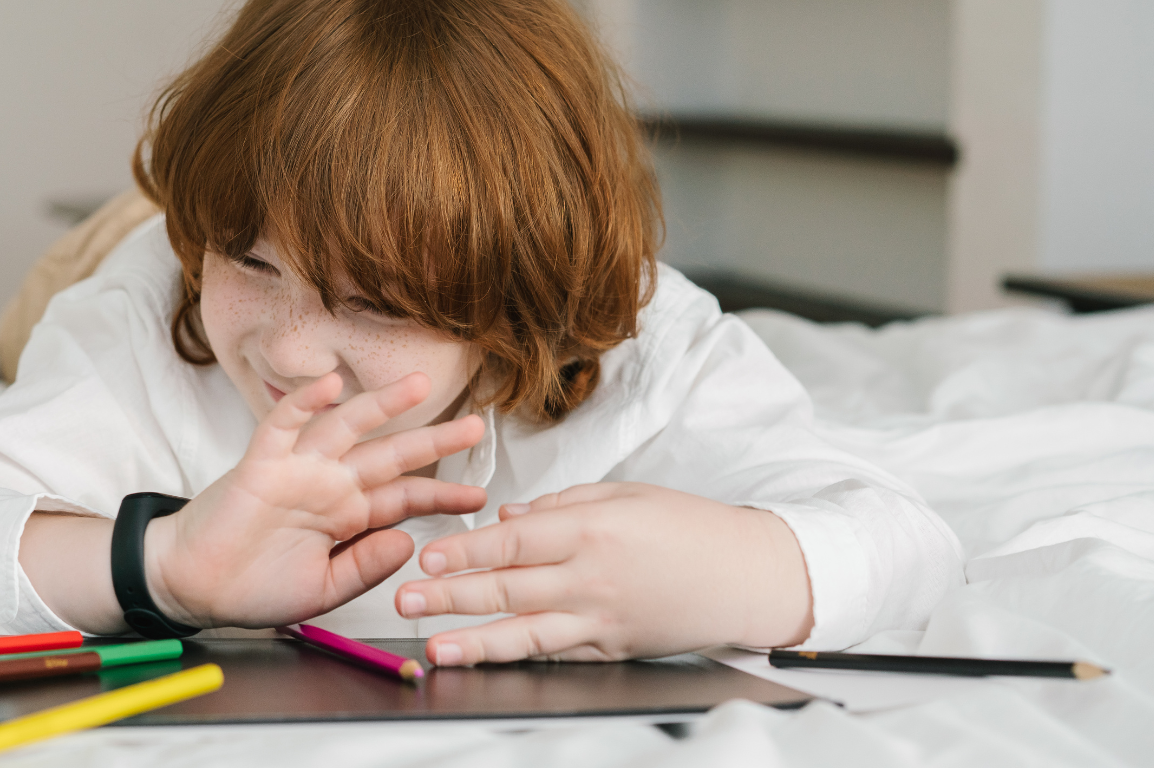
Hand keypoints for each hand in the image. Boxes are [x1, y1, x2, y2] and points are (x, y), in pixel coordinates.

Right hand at [144, 371, 486, 627]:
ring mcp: (297, 470)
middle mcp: (328, 485)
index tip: (478, 498)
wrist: (194, 588)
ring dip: (381, 405)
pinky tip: (330, 384)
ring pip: (346, 427)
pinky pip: (284, 425)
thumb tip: (407, 542)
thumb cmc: (252, 587)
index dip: (441, 495)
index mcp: (346, 516)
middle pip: (390, 455)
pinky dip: (305, 402)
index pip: (403, 497)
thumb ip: (364, 567)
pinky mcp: (261, 464)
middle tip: (475, 426)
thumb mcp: (323, 590)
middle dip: (433, 440)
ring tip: (418, 386)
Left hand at [394, 483, 812, 665]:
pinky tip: (486, 659)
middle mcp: (591, 578)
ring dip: (472, 640)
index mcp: (593, 530)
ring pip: (524, 633)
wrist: (748, 576)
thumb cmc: (691, 528)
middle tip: (405, 598)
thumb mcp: (626, 494)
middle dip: (450, 595)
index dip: (466, 549)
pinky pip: (555, 652)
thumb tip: (509, 514)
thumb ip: (562, 503)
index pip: (514, 540)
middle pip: (507, 589)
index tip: (428, 553)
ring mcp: (601, 620)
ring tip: (432, 645)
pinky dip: (517, 657)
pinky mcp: (611, 648)